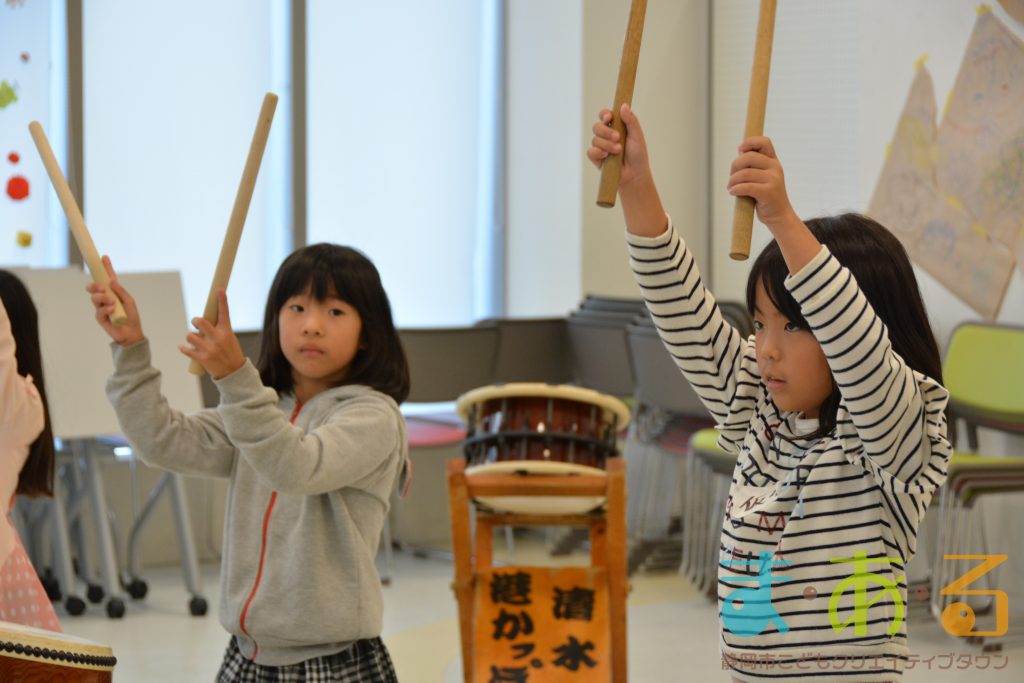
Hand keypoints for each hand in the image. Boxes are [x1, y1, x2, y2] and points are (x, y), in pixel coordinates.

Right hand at [85, 256, 144, 346]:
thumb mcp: (129, 301)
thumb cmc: (131, 316)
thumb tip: (111, 281)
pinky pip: (99, 311)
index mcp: (113, 292)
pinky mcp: (100, 318)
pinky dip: (106, 310)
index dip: (106, 268)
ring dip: (103, 298)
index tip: (104, 258)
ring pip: (94, 298)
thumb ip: (120, 291)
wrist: (132, 333)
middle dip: (95, 285)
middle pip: (94, 287)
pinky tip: (113, 310)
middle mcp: (106, 298)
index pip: (107, 278)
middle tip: (101, 287)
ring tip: (112, 302)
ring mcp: (102, 308)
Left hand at [179, 289, 245, 379]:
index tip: (219, 290)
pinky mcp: (202, 358)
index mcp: (226, 331)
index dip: (222, 300)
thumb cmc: (231, 353)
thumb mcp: (230, 339)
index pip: (224, 313)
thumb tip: (202, 323)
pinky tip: (182, 347)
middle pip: (200, 321)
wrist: (234, 372)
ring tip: (195, 341)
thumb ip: (218, 330)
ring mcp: (209, 348)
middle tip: (196, 324)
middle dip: (195, 321)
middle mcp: (217, 338)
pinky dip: (183, 348)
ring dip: (190, 337)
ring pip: (190, 335)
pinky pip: (186, 349)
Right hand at [588, 104, 666, 236]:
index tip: (608, 118)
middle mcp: (607, 135)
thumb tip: (624, 105)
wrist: (634, 175)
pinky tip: (606, 156)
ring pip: (594, 139)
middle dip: (606, 131)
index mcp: (616, 127)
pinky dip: (598, 152)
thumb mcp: (637, 136)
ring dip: (607, 144)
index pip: (605, 116)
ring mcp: (601, 147)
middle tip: (618, 138)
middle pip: (597, 126)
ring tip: (618, 151)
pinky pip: (591, 151)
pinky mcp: (596, 158)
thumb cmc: (638, 155)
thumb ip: (631, 120)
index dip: (604, 114)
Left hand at [726, 136, 800, 233]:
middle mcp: (775, 167)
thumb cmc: (765, 196)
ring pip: (745, 173)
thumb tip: (740, 151)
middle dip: (734, 166)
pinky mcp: (769, 192)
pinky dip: (736, 189)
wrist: (779, 215)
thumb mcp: (762, 176)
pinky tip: (732, 193)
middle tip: (731, 178)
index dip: (750, 142)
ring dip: (732, 181)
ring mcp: (773, 179)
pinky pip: (747, 187)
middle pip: (749, 157)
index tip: (739, 149)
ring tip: (730, 187)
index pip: (764, 142)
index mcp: (773, 161)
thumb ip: (753, 165)